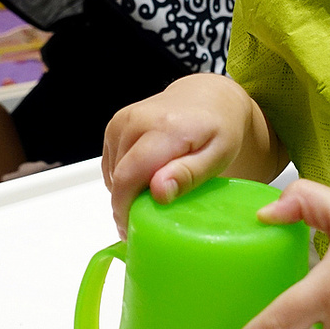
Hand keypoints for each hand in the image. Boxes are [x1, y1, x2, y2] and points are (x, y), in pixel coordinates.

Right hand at [101, 74, 279, 237]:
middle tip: (145, 222)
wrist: (209, 97)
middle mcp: (137, 121)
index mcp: (165, 130)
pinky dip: (124, 176)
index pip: (129, 176)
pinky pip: (111, 162)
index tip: (132, 231)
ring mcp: (123, 121)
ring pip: (112, 172)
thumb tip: (158, 191)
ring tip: (151, 198)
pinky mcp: (116, 124)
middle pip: (118, 177)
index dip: (125, 209)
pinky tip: (145, 178)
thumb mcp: (218, 155)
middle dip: (127, 205)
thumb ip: (189, 174)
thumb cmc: (218, 128)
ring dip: (126, 190)